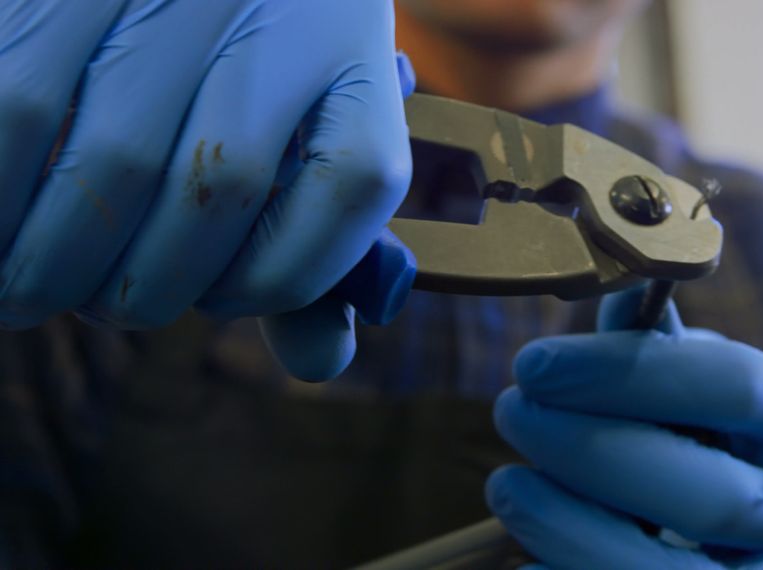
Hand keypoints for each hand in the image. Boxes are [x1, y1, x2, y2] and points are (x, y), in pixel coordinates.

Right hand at [0, 0, 410, 325]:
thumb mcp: (301, 133)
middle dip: (149, 288)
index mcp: (353, 54)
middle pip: (220, 185)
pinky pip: (16, 108)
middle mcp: (276, 11)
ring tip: (30, 292)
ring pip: (113, 159)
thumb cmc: (243, 66)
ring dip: (56, 263)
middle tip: (113, 309)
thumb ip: (313, 244)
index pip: (355, 181)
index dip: (288, 275)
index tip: (224, 300)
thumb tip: (320, 363)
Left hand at [486, 287, 762, 568]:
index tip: (535, 365)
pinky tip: (531, 558)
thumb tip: (607, 299)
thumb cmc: (757, 453)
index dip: (626, 374)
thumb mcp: (731, 398)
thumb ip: (670, 357)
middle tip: (514, 413)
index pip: (734, 389)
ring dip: (572, 527)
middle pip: (710, 496)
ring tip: (509, 485)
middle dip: (592, 451)